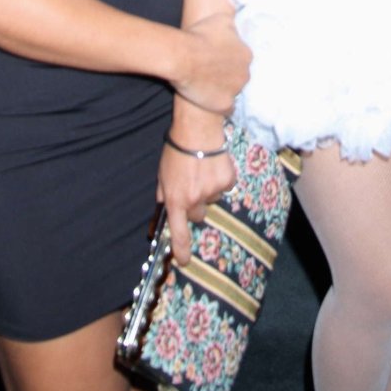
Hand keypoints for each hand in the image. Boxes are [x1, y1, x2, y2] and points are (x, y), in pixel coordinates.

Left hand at [158, 129, 235, 264]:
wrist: (197, 129)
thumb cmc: (176, 150)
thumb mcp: (162, 174)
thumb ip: (164, 194)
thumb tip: (164, 206)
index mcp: (176, 200)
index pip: (179, 233)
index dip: (182, 250)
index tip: (184, 261)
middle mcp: (195, 199)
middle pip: (198, 215)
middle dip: (195, 205)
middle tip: (192, 185)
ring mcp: (213, 191)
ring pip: (212, 199)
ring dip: (208, 190)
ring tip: (203, 169)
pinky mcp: (228, 180)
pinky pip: (225, 186)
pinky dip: (221, 178)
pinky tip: (214, 164)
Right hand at [175, 13, 250, 114]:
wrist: (182, 55)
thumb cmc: (199, 34)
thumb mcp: (221, 20)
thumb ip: (232, 24)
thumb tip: (235, 21)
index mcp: (246, 54)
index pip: (241, 60)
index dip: (227, 61)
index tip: (215, 61)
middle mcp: (246, 72)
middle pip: (238, 76)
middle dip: (227, 75)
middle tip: (209, 73)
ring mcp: (236, 90)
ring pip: (233, 91)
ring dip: (222, 90)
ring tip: (206, 87)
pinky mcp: (225, 104)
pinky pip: (227, 108)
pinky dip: (219, 105)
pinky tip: (209, 101)